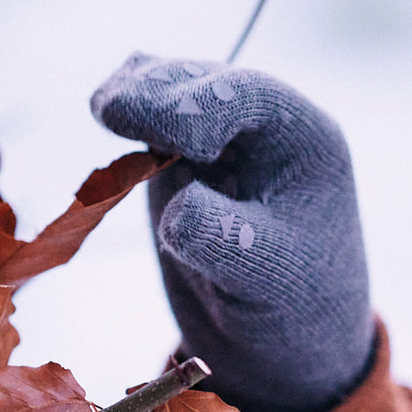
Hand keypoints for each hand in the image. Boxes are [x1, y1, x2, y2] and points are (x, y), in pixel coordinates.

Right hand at [91, 52, 372, 411]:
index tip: (172, 143)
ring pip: (173, 90)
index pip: (248, 95)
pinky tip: (109, 116)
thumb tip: (174, 204)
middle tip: (110, 111)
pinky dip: (129, 119)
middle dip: (158, 93)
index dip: (199, 107)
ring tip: (107, 110)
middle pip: (204, 81)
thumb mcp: (268, 275)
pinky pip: (153, 121)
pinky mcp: (184, 158)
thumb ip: (220, 237)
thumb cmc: (294, 301)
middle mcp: (263, 126)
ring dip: (138, 97)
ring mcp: (221, 138)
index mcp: (304, 139)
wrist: (281, 330)